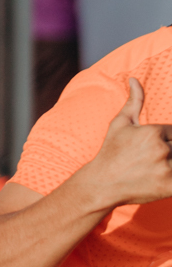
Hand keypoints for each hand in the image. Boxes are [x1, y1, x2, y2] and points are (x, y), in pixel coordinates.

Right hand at [82, 78, 171, 209]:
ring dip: (169, 163)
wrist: (101, 185)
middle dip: (168, 151)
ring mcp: (166, 169)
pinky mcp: (169, 187)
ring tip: (153, 168)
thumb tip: (134, 79)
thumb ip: (134, 101)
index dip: (164, 140)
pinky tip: (160, 177)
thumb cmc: (111, 152)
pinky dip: (171, 178)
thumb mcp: (120, 124)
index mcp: (153, 132)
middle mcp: (161, 149)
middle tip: (149, 158)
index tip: (148, 150)